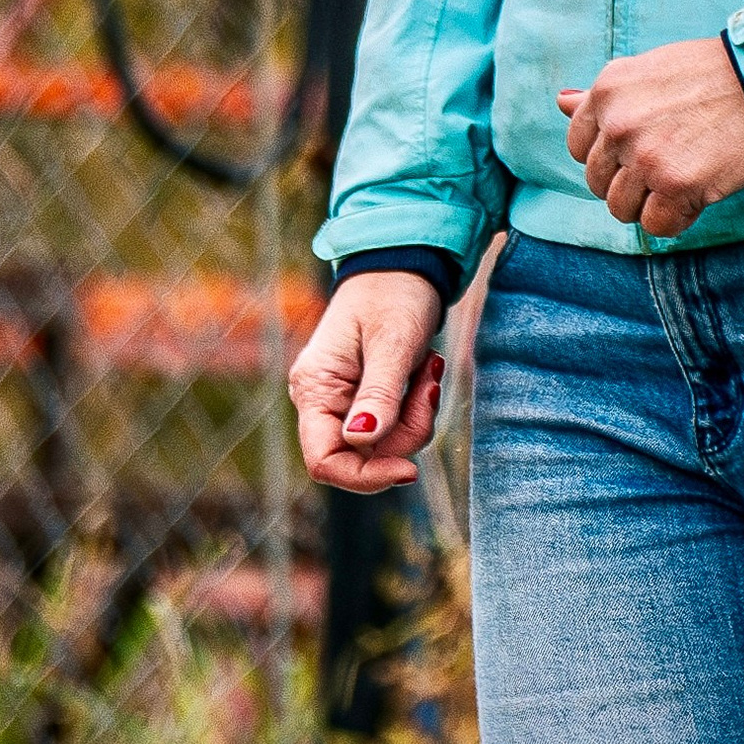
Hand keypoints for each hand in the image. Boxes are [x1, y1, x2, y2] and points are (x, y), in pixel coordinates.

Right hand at [290, 272, 447, 492]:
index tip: (410, 469)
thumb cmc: (393, 294)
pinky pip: (398, 428)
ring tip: (428, 367)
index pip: (325, 461)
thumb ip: (379, 394)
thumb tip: (363, 440)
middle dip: (405, 433)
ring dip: (418, 415)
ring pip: (387, 446)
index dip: (365, 476)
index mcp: (314, 389)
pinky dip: (419, 407)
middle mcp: (323, 403)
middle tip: (430, 385)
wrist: (404, 266)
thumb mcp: (392, 342)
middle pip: (363, 457)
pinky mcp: (368, 402)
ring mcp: (345, 404)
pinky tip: (426, 369)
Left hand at [558, 35, 743, 239]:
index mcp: (607, 91)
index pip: (579, 147)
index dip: (610, 157)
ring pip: (621, 208)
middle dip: (629, 183)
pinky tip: (695, 198)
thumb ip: (604, 96)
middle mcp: (618, 123)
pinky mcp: (676, 184)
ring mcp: (645, 155)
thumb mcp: (650, 70)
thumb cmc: (714, 75)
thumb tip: (561, 102)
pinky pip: (656, 225)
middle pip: (598, 182)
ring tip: (681, 182)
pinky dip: (676, 219)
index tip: (640, 151)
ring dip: (650, 205)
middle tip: (668, 166)